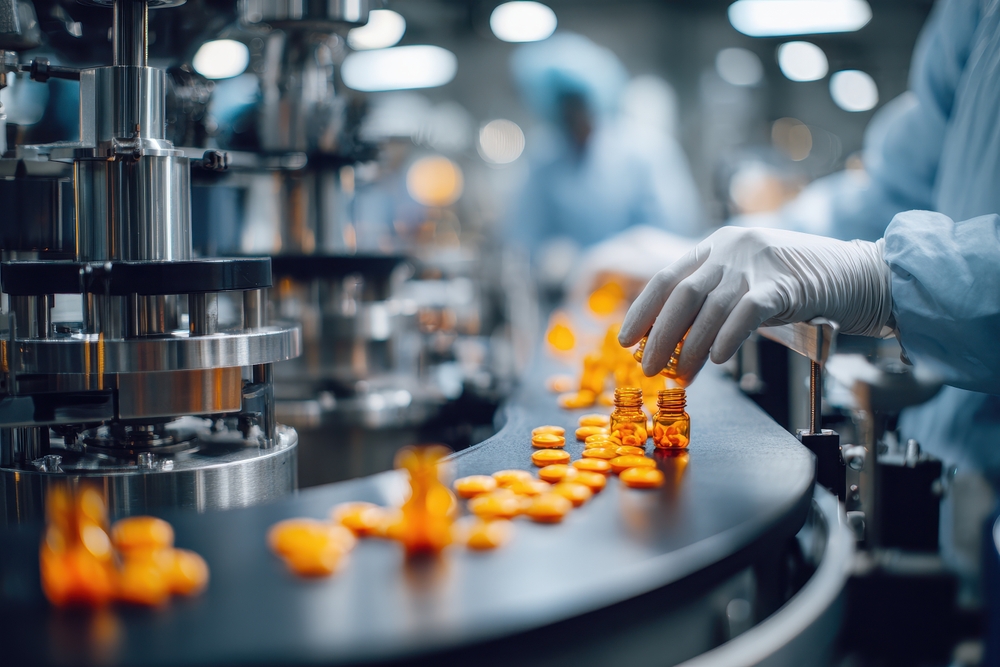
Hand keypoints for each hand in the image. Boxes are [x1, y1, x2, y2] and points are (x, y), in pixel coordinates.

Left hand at [618, 227, 892, 381]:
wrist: (867, 274)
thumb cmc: (806, 287)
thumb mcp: (751, 284)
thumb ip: (717, 303)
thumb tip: (677, 343)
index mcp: (719, 245)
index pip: (667, 276)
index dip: (642, 309)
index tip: (625, 339)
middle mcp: (733, 247)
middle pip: (681, 293)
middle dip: (659, 334)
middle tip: (647, 367)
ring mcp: (759, 261)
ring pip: (710, 306)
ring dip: (689, 346)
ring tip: (680, 376)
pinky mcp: (786, 282)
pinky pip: (746, 312)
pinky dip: (727, 338)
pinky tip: (716, 361)